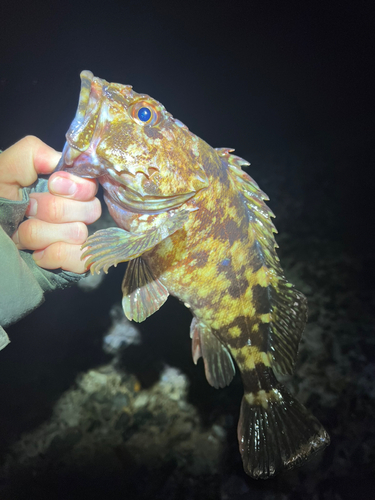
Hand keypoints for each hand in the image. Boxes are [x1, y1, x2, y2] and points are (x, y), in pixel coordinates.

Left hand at [0, 136, 100, 273]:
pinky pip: (80, 258)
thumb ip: (30, 154)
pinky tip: (37, 255)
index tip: (53, 185)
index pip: (91, 184)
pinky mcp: (76, 264)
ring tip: (22, 236)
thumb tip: (60, 160)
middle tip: (27, 212)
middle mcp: (74, 213)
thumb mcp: (4, 173)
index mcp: (63, 189)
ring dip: (41, 234)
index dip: (74, 185)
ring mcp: (76, 241)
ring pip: (78, 232)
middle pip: (89, 208)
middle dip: (50, 210)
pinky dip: (53, 255)